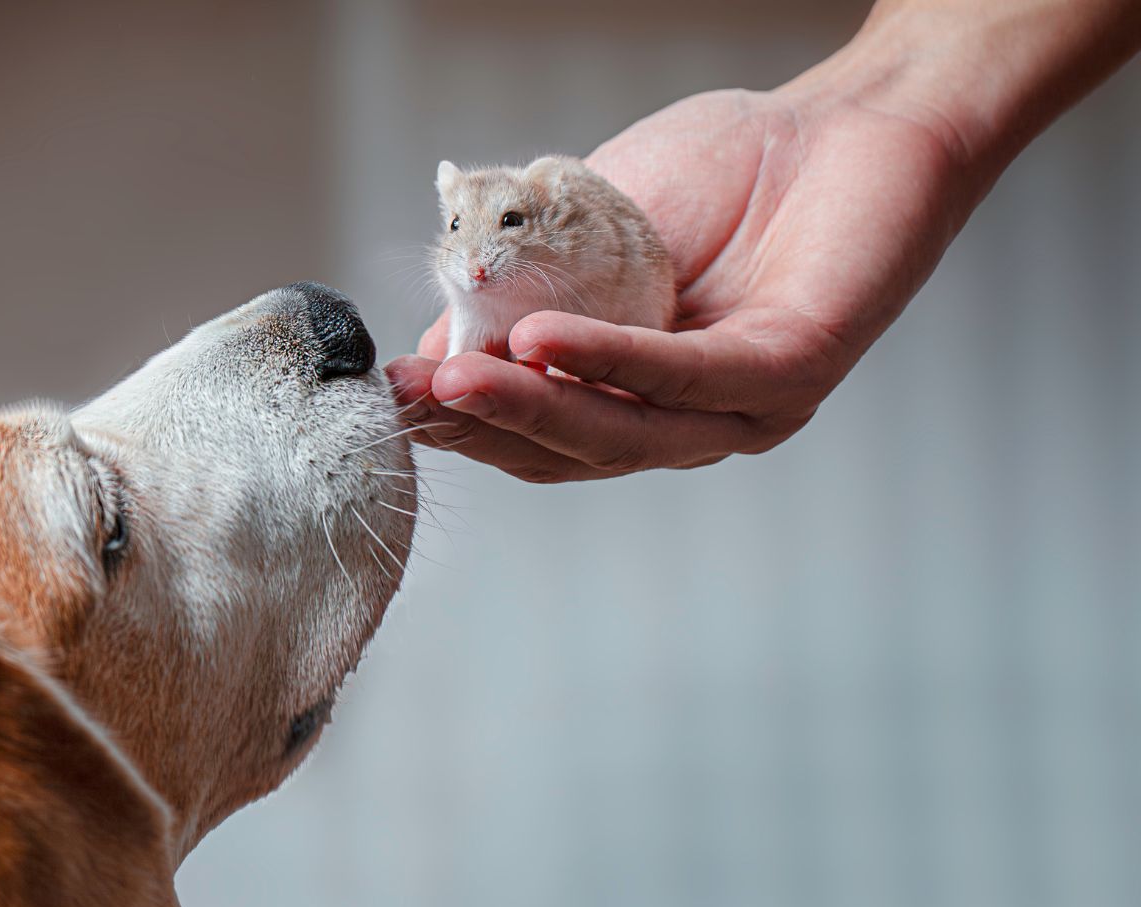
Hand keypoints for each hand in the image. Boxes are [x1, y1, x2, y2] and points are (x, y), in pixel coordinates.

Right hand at [387, 84, 972, 481]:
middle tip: (415, 395)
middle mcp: (689, 420)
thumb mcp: (592, 235)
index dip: (467, 420)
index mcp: (641, 400)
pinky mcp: (793, 369)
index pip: (543, 435)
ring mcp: (744, 407)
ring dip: (533, 406)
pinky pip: (688, 379)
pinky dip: (609, 362)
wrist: (854, 116)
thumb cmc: (730, 172)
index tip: (392, 395)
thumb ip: (524, 295)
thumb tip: (435, 348)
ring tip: (457, 378)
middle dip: (485, 424)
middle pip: (573, 451)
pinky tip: (544, 339)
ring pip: (623, 432)